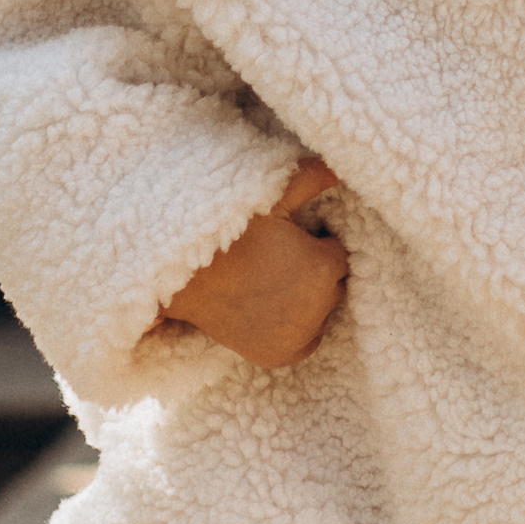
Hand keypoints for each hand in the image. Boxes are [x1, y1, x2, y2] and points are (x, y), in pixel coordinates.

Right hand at [155, 160, 347, 368]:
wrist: (182, 271)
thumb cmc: (231, 229)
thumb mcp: (273, 197)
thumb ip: (312, 178)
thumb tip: (341, 168)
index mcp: (323, 267)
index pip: (338, 256)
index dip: (313, 244)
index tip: (287, 240)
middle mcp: (317, 307)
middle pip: (332, 286)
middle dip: (313, 273)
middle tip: (276, 261)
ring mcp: (297, 335)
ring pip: (320, 313)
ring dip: (307, 301)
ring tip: (271, 282)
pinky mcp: (279, 355)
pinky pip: (306, 342)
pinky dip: (297, 330)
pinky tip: (273, 308)